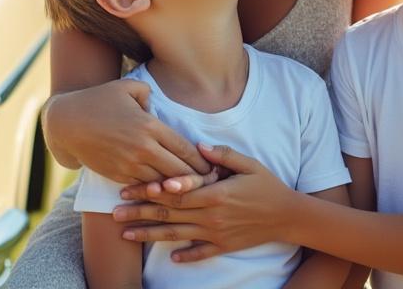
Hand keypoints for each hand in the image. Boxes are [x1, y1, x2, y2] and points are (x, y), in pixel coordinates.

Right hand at [46, 80, 210, 182]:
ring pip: (163, 184)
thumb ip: (151, 95)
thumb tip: (159, 108)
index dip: (203, 161)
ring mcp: (129, 164)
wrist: (68, 123)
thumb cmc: (100, 100)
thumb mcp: (128, 87)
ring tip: (193, 192)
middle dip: (197, 180)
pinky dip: (157, 191)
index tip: (214, 167)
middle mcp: (142, 148)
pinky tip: (168, 193)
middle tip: (210, 184)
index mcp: (150, 126)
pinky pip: (144, 188)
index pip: (185, 148)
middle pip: (179, 171)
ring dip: (178, 189)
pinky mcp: (118, 175)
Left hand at [113, 143, 300, 262]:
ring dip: (150, 234)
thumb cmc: (268, 186)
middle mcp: (211, 215)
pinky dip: (185, 255)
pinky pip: (200, 252)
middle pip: (169, 213)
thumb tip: (198, 145)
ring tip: (126, 235)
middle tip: (115, 213)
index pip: (175, 192)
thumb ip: (222, 155)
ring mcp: (216, 233)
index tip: (128, 189)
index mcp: (215, 193)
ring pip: (177, 234)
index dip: (150, 190)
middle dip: (140, 212)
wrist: (288, 216)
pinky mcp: (224, 245)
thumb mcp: (248, 164)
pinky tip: (169, 257)